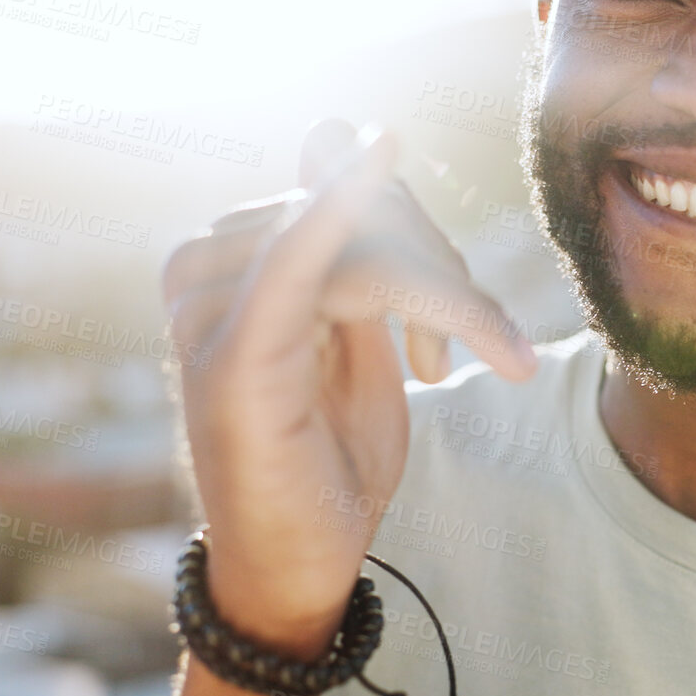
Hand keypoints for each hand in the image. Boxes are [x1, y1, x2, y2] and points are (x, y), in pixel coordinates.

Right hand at [160, 120, 536, 651]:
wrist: (296, 567)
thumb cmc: (324, 459)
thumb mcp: (352, 339)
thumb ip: (354, 249)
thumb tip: (336, 128)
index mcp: (224, 260)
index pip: (337, 195)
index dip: (419, 240)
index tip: (463, 321)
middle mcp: (202, 272)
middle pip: (353, 211)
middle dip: (439, 270)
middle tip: (493, 346)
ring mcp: (209, 314)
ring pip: (358, 244)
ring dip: (436, 292)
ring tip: (444, 365)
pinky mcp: (235, 359)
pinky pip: (296, 261)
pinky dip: (339, 211)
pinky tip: (377, 157)